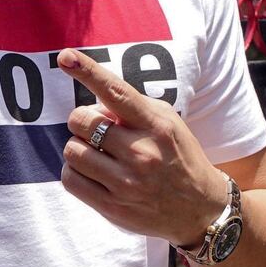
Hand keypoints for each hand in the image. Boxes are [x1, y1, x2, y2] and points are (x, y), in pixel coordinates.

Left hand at [57, 48, 227, 246]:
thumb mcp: (167, 123)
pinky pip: (70, 179)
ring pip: (71, 150)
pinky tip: (92, 173)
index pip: (117, 92)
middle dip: (82, 122)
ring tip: (98, 155)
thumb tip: (92, 107)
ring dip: (78, 148)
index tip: (66, 57)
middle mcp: (142, 153)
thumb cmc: (178, 157)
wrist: (200, 209)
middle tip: (97, 131)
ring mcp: (126, 183)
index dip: (88, 71)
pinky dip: (74, 172)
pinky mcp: (113, 207)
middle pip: (81, 121)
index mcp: (157, 126)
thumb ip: (131, 108)